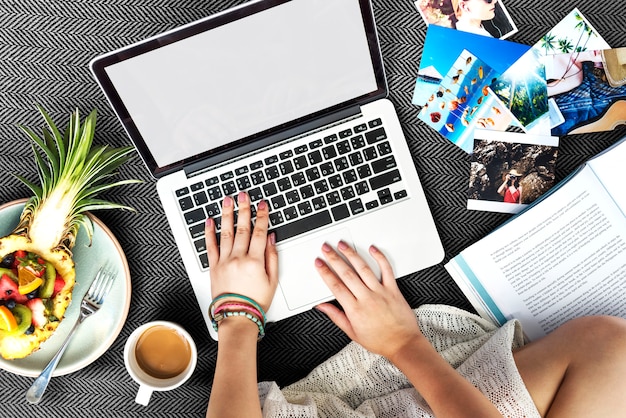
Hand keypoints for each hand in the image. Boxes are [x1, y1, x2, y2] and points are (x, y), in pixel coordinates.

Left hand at [205, 192, 278, 311]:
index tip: (262, 205)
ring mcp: (224, 262)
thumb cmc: (256, 302)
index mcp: (255, 261)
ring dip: (227, 215)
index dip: (262, 216)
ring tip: (227, 201)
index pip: (260, 232)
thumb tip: (270, 238)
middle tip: (243, 195)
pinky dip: (209, 233)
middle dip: (244, 209)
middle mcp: (238, 258)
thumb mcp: (272, 280)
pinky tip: (209, 221)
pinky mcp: (213, 267)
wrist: (237, 317)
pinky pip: (210, 246)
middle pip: (242, 228)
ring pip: (226, 233)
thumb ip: (272, 257)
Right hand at [314, 242, 422, 358]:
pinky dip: (380, 258)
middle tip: (326, 248)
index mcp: (355, 310)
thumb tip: (322, 307)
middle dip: (334, 259)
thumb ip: (336, 316)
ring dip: (351, 255)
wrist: (403, 344)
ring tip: (343, 245)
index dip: (325, 272)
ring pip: (363, 269)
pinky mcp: (393, 290)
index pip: (336, 286)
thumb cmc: (380, 340)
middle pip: (347, 274)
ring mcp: (380, 292)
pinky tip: (372, 249)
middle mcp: (367, 298)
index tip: (319, 263)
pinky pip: (386, 270)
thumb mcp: (352, 332)